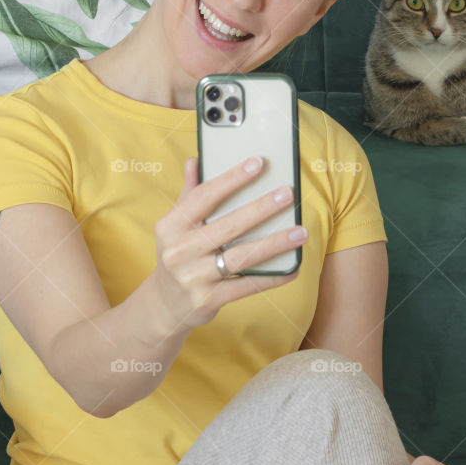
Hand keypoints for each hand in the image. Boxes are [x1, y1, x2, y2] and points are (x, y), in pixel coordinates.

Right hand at [149, 156, 304, 333]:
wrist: (165, 304)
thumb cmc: (179, 256)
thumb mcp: (175, 227)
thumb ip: (189, 195)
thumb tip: (195, 160)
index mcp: (171, 226)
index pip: (204, 197)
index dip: (231, 179)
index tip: (257, 163)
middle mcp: (179, 251)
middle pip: (228, 226)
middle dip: (261, 208)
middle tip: (287, 194)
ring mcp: (193, 277)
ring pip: (241, 256)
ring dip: (274, 243)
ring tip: (300, 231)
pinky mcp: (208, 300)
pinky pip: (247, 286)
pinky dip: (272, 278)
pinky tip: (293, 268)